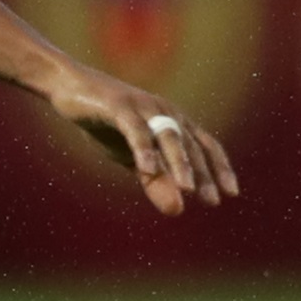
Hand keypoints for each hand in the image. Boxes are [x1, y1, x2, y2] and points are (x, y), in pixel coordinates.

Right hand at [42, 65, 237, 216]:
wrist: (70, 88)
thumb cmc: (107, 124)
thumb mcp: (133, 158)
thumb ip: (156, 182)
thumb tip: (178, 211)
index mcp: (173, 122)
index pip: (204, 146)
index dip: (218, 168)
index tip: (230, 193)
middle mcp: (164, 111)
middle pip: (190, 144)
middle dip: (202, 173)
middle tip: (212, 200)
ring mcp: (143, 107)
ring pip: (168, 136)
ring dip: (179, 163)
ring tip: (187, 190)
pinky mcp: (118, 106)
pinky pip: (135, 130)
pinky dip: (143, 150)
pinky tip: (147, 170)